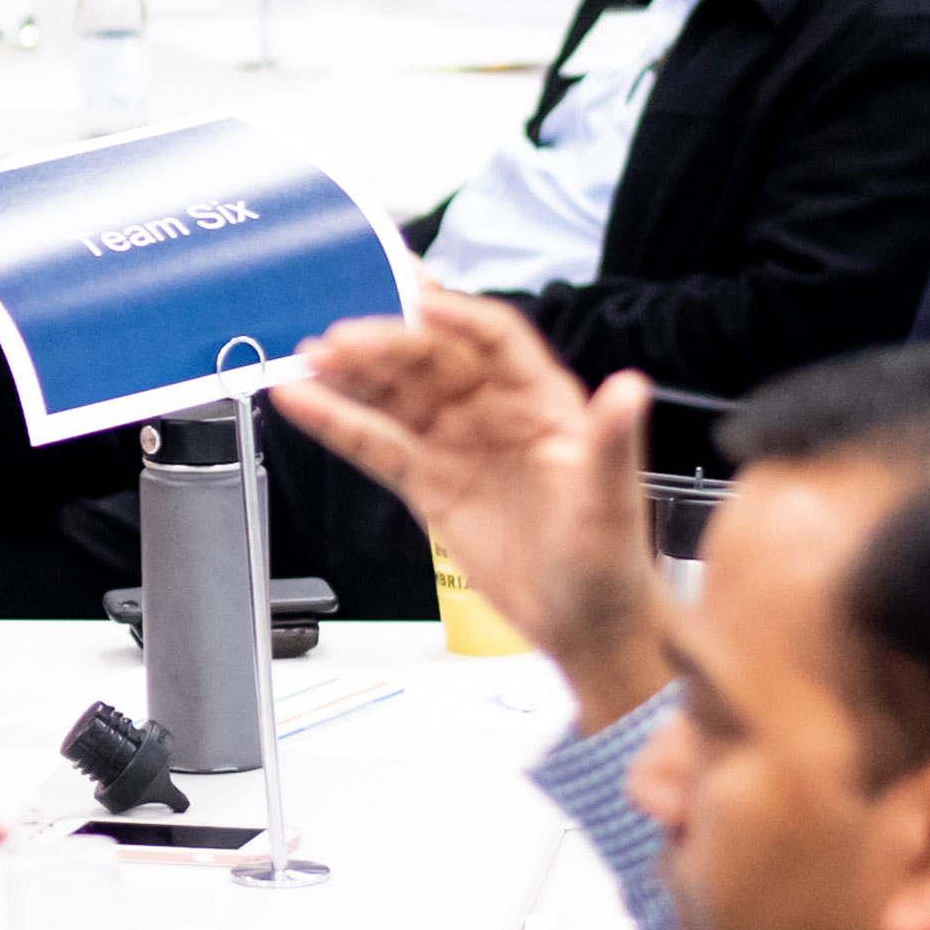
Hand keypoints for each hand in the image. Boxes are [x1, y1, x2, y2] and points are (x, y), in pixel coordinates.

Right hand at [266, 289, 671, 725]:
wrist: (584, 627)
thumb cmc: (610, 564)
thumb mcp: (611, 501)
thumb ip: (612, 440)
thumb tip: (628, 388)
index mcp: (544, 403)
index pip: (496, 341)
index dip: (456, 318)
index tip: (417, 302)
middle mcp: (496, 413)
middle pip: (432, 360)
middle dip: (384, 345)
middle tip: (338, 341)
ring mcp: (456, 445)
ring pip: (395, 396)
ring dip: (351, 375)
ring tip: (307, 360)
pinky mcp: (427, 482)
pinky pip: (375, 444)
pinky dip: (336, 422)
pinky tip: (301, 401)